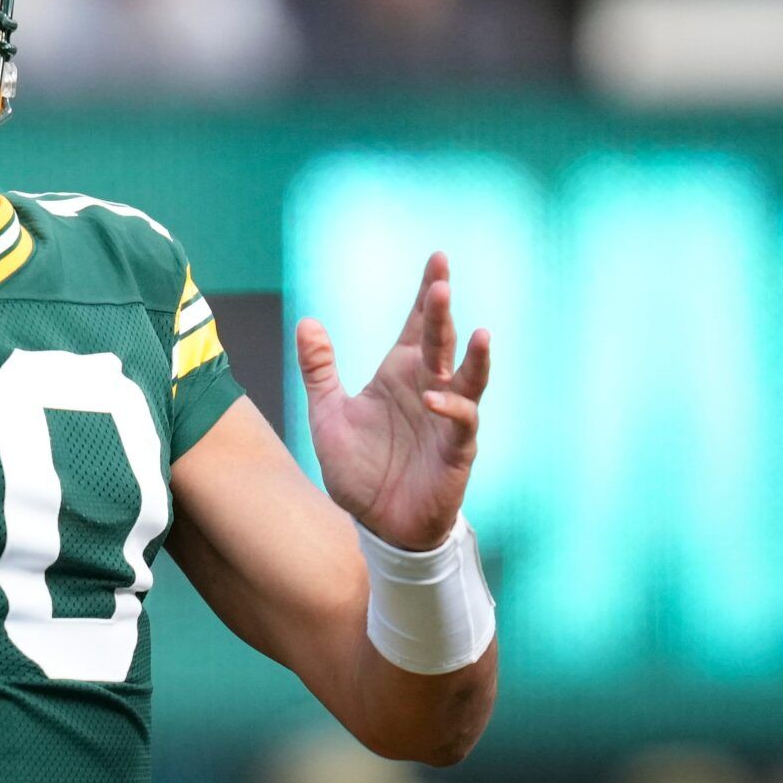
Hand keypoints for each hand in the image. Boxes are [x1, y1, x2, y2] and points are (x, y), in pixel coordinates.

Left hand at [296, 252, 490, 550]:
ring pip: (467, 378)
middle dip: (442, 311)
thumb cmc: (359, 468)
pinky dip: (450, 407)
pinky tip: (432, 396)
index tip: (438, 259)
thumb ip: (320, 369)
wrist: (377, 523)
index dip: (427, 293)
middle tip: (442, 280)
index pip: (417, 325)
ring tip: (475, 329)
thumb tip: (307, 321)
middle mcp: (427, 388)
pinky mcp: (456, 451)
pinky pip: (461, 422)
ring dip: (471, 355)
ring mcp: (446, 418)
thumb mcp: (328, 413)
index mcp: (400, 374)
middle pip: (440, 341)